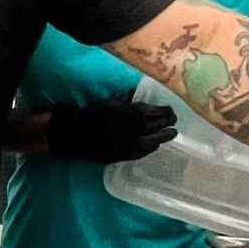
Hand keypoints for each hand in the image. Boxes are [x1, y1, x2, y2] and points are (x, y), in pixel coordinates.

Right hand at [48, 90, 176, 163]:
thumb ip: (125, 98)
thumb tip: (138, 92)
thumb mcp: (108, 101)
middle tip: (174, 122)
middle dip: (168, 124)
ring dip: (163, 137)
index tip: (171, 110)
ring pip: (153, 141)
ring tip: (171, 134)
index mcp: (130, 114)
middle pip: (157, 127)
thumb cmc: (90, 114)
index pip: (156, 113)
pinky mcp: (124, 155)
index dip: (166, 112)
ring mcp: (130, 145)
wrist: (74, 134)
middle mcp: (134, 131)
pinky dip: (151, 147)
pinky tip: (155, 145)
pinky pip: (143, 152)